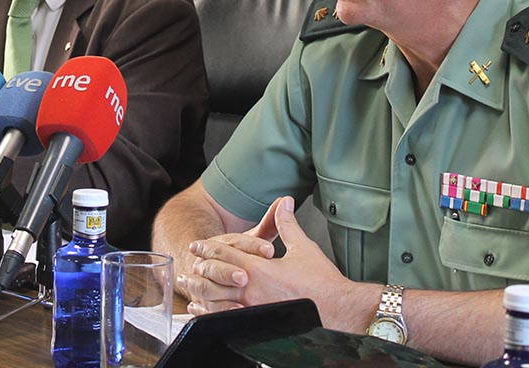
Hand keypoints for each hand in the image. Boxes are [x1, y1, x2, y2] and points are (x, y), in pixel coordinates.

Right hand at [175, 197, 277, 299]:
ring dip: (222, 286)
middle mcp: (208, 260)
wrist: (204, 268)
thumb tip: (286, 200)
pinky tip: (234, 309)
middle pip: (216, 261)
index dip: (252, 246)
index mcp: (223, 243)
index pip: (235, 241)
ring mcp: (202, 280)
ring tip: (241, 290)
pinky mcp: (203, 300)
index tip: (270, 251)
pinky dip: (219, 308)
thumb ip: (270, 223)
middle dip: (231, 268)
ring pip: (206, 283)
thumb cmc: (236, 255)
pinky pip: (207, 306)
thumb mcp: (252, 239)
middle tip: (248, 275)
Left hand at [182, 197, 349, 317]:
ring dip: (201, 291)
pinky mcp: (257, 325)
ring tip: (190, 286)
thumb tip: (284, 203)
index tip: (197, 246)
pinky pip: (225, 319)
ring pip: (216, 300)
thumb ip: (287, 224)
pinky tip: (206, 311)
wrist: (339, 310)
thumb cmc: (322, 283)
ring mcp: (252, 311)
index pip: (225, 255)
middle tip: (191, 264)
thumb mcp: (302, 247)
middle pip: (214, 277)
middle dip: (201, 269)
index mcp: (259, 269)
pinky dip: (211, 313)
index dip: (209, 248)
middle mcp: (251, 291)